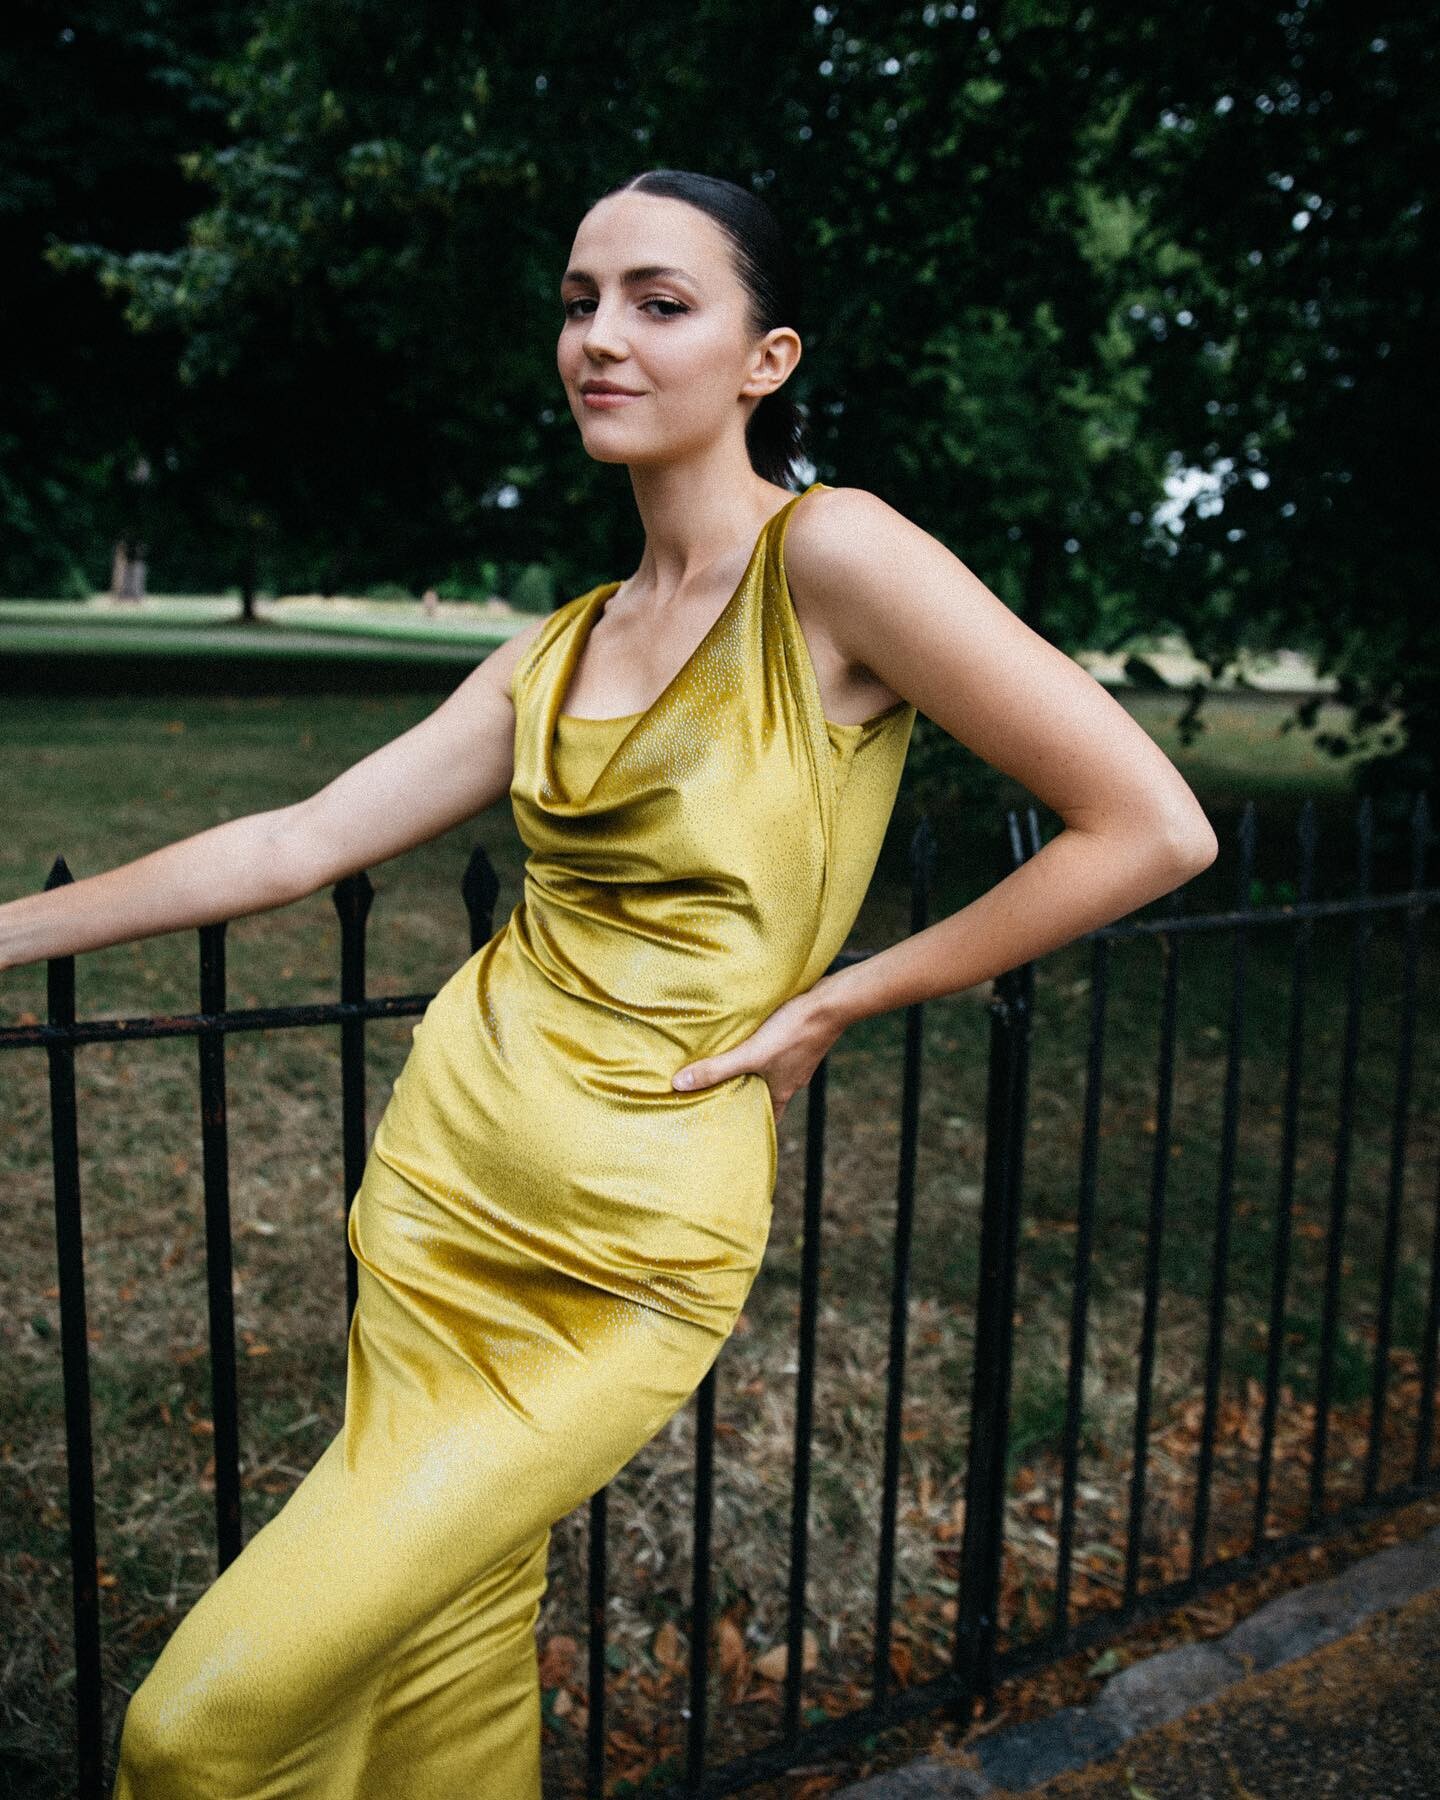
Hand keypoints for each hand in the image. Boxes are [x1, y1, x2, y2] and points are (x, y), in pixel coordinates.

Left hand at [670, 988, 842, 1128]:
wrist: (831, 1004)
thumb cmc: (793, 1032)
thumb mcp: (749, 1053)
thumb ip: (716, 1069)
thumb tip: (680, 1085)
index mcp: (782, 1091)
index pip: (767, 1120)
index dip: (750, 1126)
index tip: (732, 1128)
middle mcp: (792, 1080)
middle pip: (766, 1095)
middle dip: (746, 1096)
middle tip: (722, 1095)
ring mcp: (799, 1060)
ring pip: (773, 1073)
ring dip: (755, 1072)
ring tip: (730, 1066)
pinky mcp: (801, 1040)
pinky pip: (780, 1052)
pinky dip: (765, 1052)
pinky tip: (753, 1039)